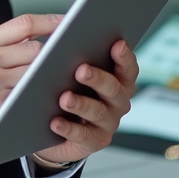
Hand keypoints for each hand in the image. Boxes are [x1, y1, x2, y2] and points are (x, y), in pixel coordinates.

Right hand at [0, 13, 62, 162]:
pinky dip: (38, 99)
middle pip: (36, 49)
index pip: (24, 24)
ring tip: (54, 83)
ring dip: (47, 79)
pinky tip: (43, 102)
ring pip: (36, 74)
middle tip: (62, 62)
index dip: (51, 22)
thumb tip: (33, 39)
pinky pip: (29, 99)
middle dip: (50, 57)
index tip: (67, 23)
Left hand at [34, 38, 137, 165]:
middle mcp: (118, 102)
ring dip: (82, 104)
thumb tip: (67, 34)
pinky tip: (55, 121)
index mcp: (117, 80)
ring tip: (64, 98)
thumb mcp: (71, 70)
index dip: (124, 57)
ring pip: (99, 112)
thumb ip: (77, 56)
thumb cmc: (65, 88)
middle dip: (98, 78)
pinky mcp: (94, 142)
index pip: (128, 68)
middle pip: (114, 89)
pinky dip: (69, 128)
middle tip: (81, 70)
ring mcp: (108, 123)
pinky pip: (84, 136)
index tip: (116, 44)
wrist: (50, 127)